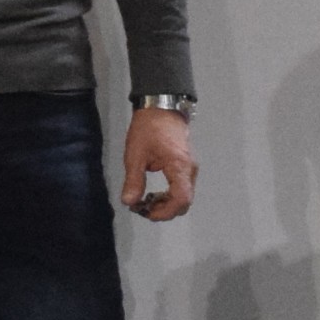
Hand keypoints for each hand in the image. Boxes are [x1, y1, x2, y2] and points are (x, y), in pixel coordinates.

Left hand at [122, 105, 195, 221]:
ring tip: (146, 200)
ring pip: (184, 196)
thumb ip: (133, 180)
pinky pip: (182, 188)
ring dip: (166, 204)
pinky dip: (170, 195)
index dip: (165, 212)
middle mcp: (189, 170)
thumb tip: (129, 202)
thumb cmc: (149, 128)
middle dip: (164, 210)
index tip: (146, 212)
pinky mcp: (186, 166)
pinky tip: (154, 193)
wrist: (161, 107)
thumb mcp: (136, 155)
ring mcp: (190, 168)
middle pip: (184, 202)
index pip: (181, 200)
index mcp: (179, 166)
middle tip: (143, 207)